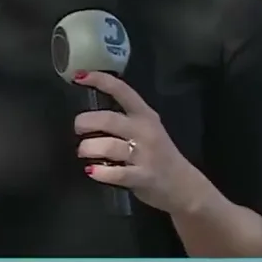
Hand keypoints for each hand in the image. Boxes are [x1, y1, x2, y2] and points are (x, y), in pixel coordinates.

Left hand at [73, 71, 209, 214]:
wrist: (183, 185)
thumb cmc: (158, 154)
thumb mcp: (147, 129)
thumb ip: (123, 119)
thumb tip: (88, 115)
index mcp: (144, 115)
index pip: (122, 90)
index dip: (99, 80)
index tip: (79, 76)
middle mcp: (145, 131)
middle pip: (108, 120)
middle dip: (85, 123)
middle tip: (78, 130)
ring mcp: (145, 155)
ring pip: (108, 146)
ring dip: (88, 148)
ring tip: (83, 152)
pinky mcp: (143, 176)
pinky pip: (115, 173)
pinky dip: (99, 172)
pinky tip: (92, 170)